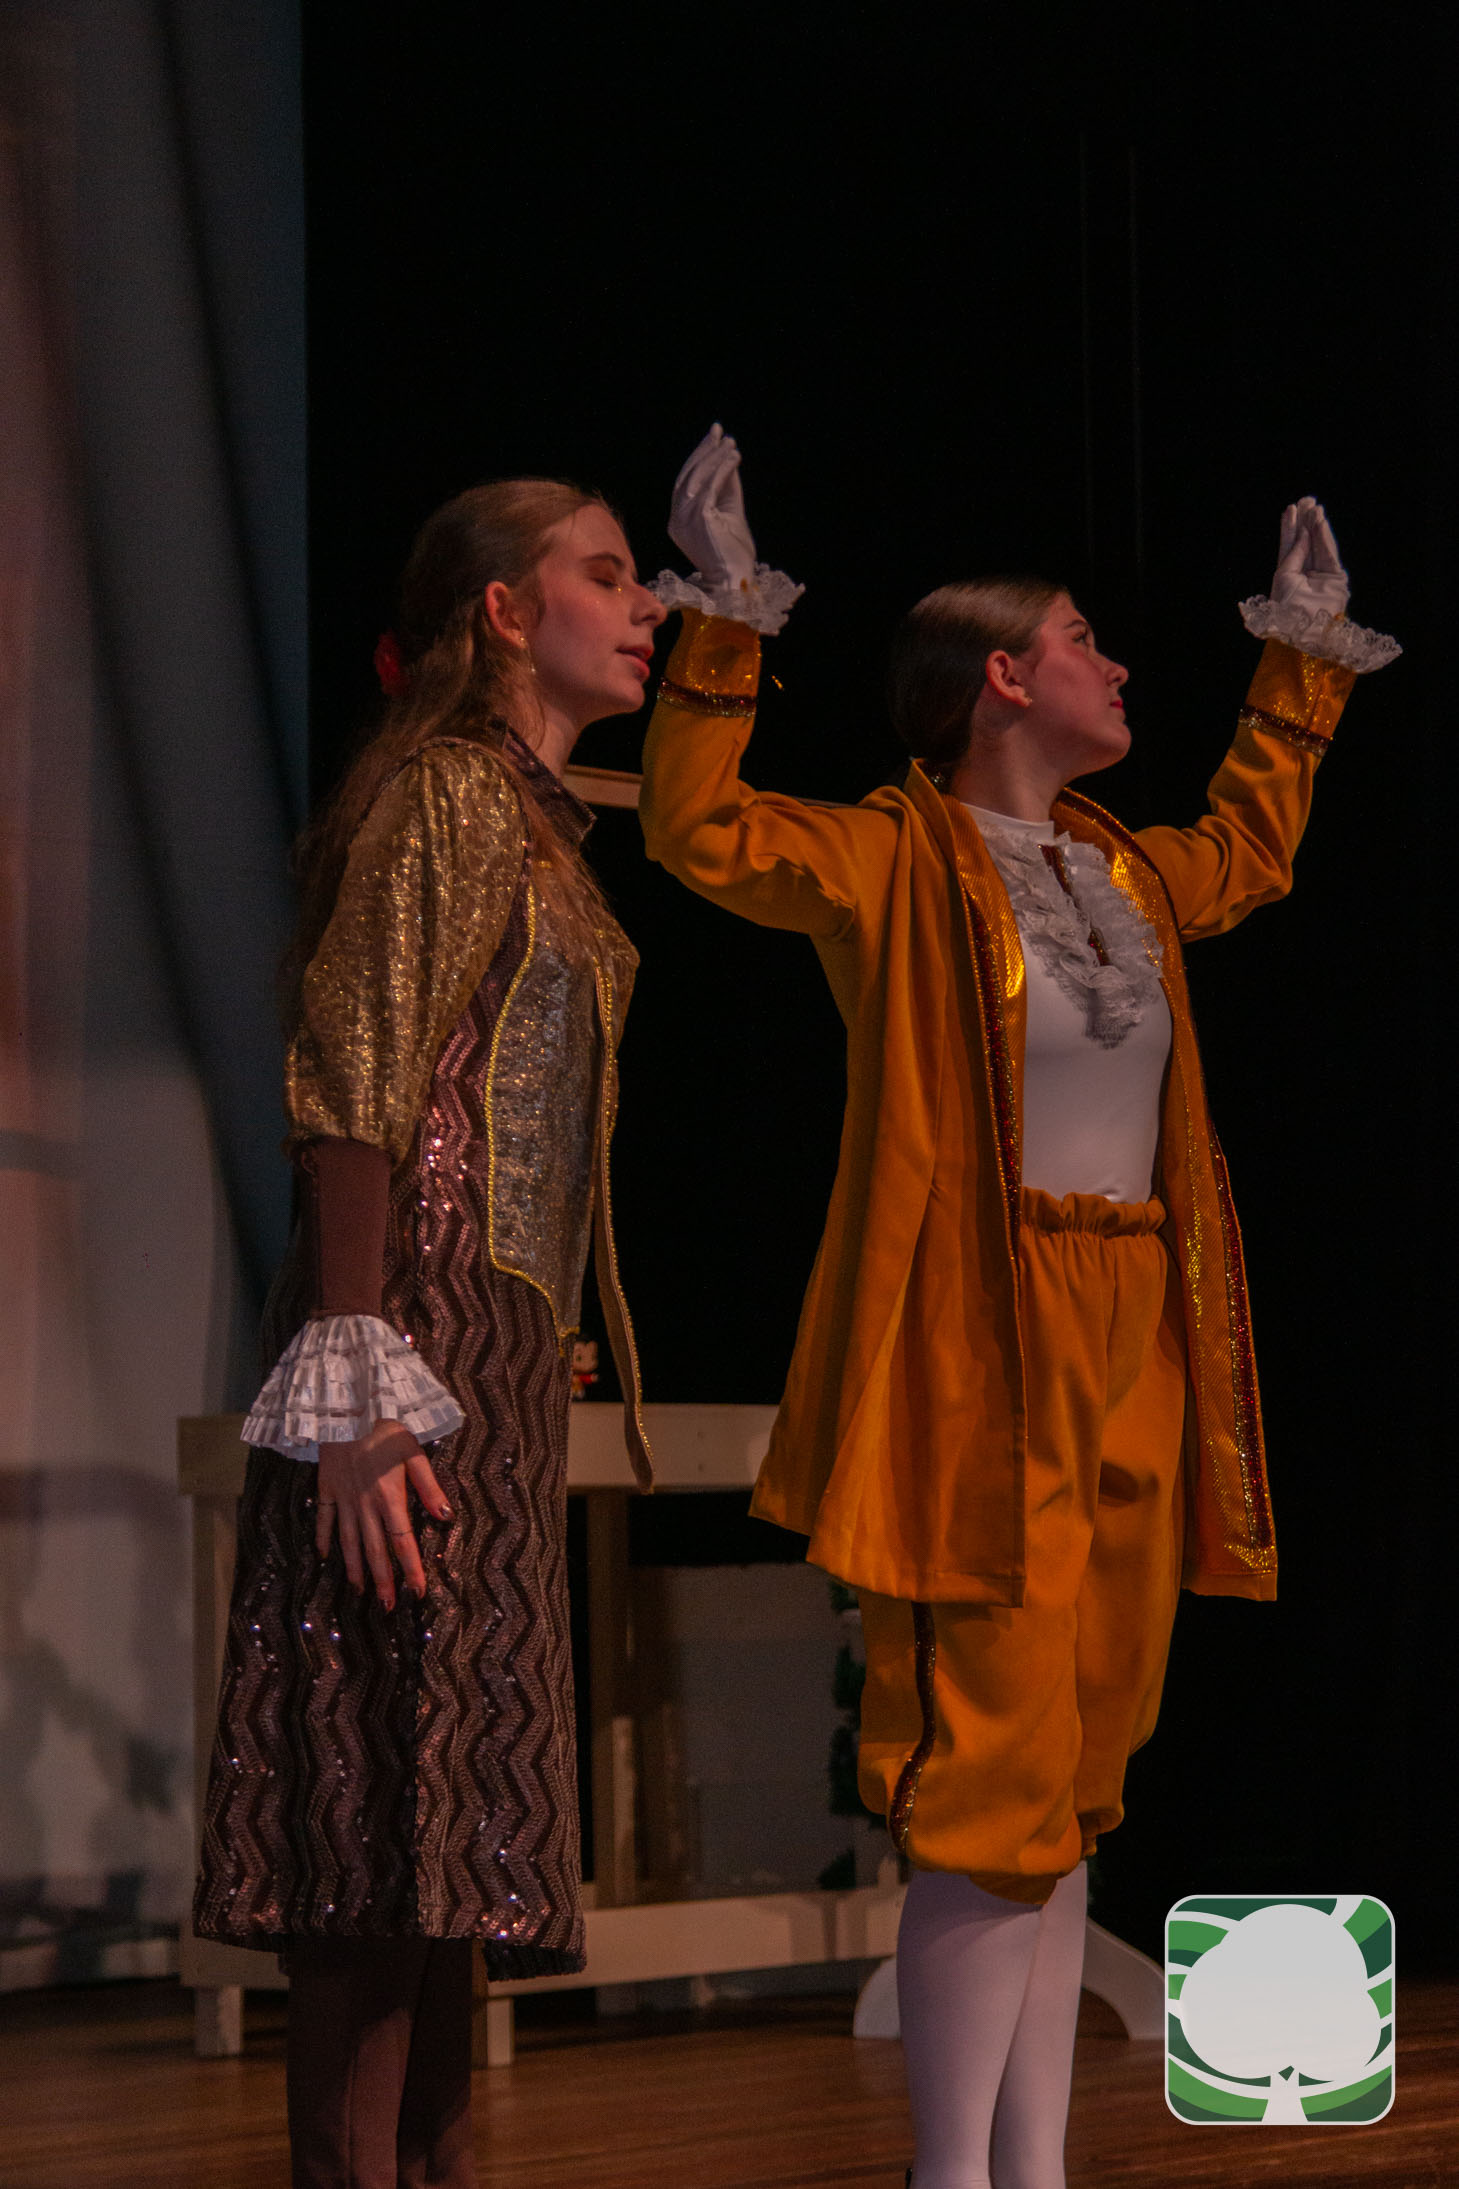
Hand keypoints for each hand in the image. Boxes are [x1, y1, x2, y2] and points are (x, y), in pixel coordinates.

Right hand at [315, 1418, 452, 1609]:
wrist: (345, 1408)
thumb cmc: (384, 1428)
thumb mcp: (414, 1453)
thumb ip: (430, 1487)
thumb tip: (447, 1518)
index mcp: (390, 1498)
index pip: (403, 1542)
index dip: (411, 1568)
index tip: (417, 1592)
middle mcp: (365, 1506)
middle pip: (375, 1550)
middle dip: (382, 1580)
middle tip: (388, 1606)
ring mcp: (343, 1499)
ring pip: (349, 1541)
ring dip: (355, 1568)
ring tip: (359, 1591)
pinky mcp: (326, 1488)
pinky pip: (324, 1518)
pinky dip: (323, 1538)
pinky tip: (324, 1555)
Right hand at [667, 423, 758, 589]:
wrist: (736, 580)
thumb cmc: (734, 553)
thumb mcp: (730, 513)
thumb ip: (727, 488)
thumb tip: (728, 458)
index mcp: (679, 520)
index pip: (685, 482)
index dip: (698, 458)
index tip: (712, 439)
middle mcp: (676, 520)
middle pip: (688, 476)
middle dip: (704, 452)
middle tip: (719, 432)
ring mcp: (685, 521)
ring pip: (698, 479)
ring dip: (715, 458)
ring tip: (730, 444)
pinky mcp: (699, 520)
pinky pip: (710, 487)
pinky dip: (722, 470)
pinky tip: (733, 458)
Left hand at [1271, 497, 1348, 619]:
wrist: (1301, 626)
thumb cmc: (1286, 605)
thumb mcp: (1284, 575)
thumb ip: (1294, 553)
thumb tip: (1303, 533)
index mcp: (1289, 574)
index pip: (1290, 546)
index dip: (1291, 527)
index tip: (1292, 507)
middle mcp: (1306, 573)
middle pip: (1306, 542)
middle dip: (1306, 521)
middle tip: (1307, 499)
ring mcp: (1322, 575)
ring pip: (1318, 545)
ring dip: (1316, 526)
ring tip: (1314, 508)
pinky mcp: (1336, 578)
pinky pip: (1329, 553)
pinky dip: (1325, 538)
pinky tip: (1320, 523)